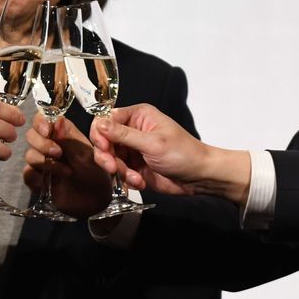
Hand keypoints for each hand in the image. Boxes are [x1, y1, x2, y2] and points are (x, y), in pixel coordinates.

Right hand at [23, 116, 108, 218]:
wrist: (97, 202)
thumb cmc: (97, 174)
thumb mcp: (88, 155)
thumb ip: (70, 139)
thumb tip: (56, 120)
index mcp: (63, 134)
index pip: (43, 119)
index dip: (41, 122)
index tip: (47, 131)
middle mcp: (49, 145)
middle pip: (31, 135)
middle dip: (42, 143)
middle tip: (58, 153)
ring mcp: (42, 162)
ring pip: (29, 155)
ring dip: (46, 162)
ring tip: (67, 172)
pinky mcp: (37, 180)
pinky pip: (28, 174)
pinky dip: (38, 177)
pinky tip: (51, 182)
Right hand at [90, 104, 252, 204]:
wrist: (199, 177)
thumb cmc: (183, 153)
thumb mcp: (152, 143)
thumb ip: (124, 135)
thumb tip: (99, 123)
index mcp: (137, 116)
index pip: (105, 119)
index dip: (100, 134)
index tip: (104, 148)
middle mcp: (131, 130)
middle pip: (103, 140)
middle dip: (107, 157)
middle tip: (113, 168)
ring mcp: (131, 149)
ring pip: (108, 159)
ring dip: (119, 171)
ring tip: (136, 179)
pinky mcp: (133, 166)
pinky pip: (118, 172)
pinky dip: (126, 179)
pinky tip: (141, 182)